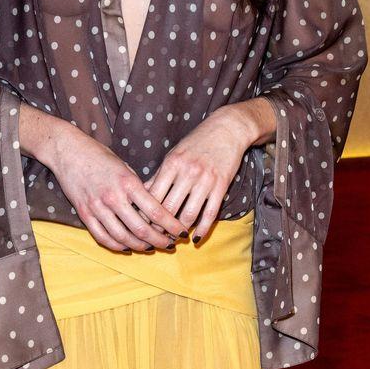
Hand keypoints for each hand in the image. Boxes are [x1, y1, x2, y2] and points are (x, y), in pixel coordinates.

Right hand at [42, 122, 188, 253]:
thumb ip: (138, 188)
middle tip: (170, 245)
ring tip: (151, 248)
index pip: (156, 211)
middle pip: (141, 229)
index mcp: (128, 183)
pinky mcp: (84, 214)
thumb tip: (155, 208)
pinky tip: (128, 247)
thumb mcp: (125, 167)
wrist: (68, 151)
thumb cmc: (99, 156)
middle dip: (159, 241)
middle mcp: (113, 197)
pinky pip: (102, 237)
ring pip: (123, 237)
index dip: (172, 226)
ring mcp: (97, 207)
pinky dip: (117, 246)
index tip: (181, 233)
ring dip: (140, 246)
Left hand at [144, 102, 267, 243]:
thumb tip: (142, 195)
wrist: (227, 129)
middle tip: (157, 237)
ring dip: (181, 231)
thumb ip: (160, 176)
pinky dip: (202, 229)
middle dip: (161, 227)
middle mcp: (187, 172)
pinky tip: (197, 238)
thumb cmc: (197, 143)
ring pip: (189, 214)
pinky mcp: (221, 186)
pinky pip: (210, 213)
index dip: (146, 214)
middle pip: (169, 208)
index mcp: (171, 164)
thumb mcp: (174, 155)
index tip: (143, 225)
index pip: (153, 195)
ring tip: (175, 239)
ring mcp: (205, 180)